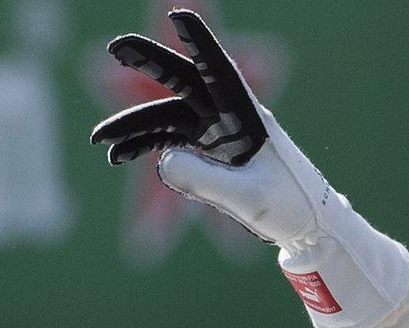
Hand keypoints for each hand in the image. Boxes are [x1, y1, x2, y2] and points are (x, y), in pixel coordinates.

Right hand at [91, 7, 408, 327]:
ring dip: (135, 128)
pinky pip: (169, 140)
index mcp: (248, 117)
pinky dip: (145, 146)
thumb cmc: (290, 206)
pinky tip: (120, 157)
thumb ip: (208, 181)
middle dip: (150, 63)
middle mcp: (229, 116)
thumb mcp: (249, 198)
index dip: (200, 45)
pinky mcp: (210, 150)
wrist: (306, 225)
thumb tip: (163, 161)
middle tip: (115, 47)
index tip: (179, 17)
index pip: (220, 73)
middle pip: (183, 82)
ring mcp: (217, 131)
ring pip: (167, 117)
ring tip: (102, 146)